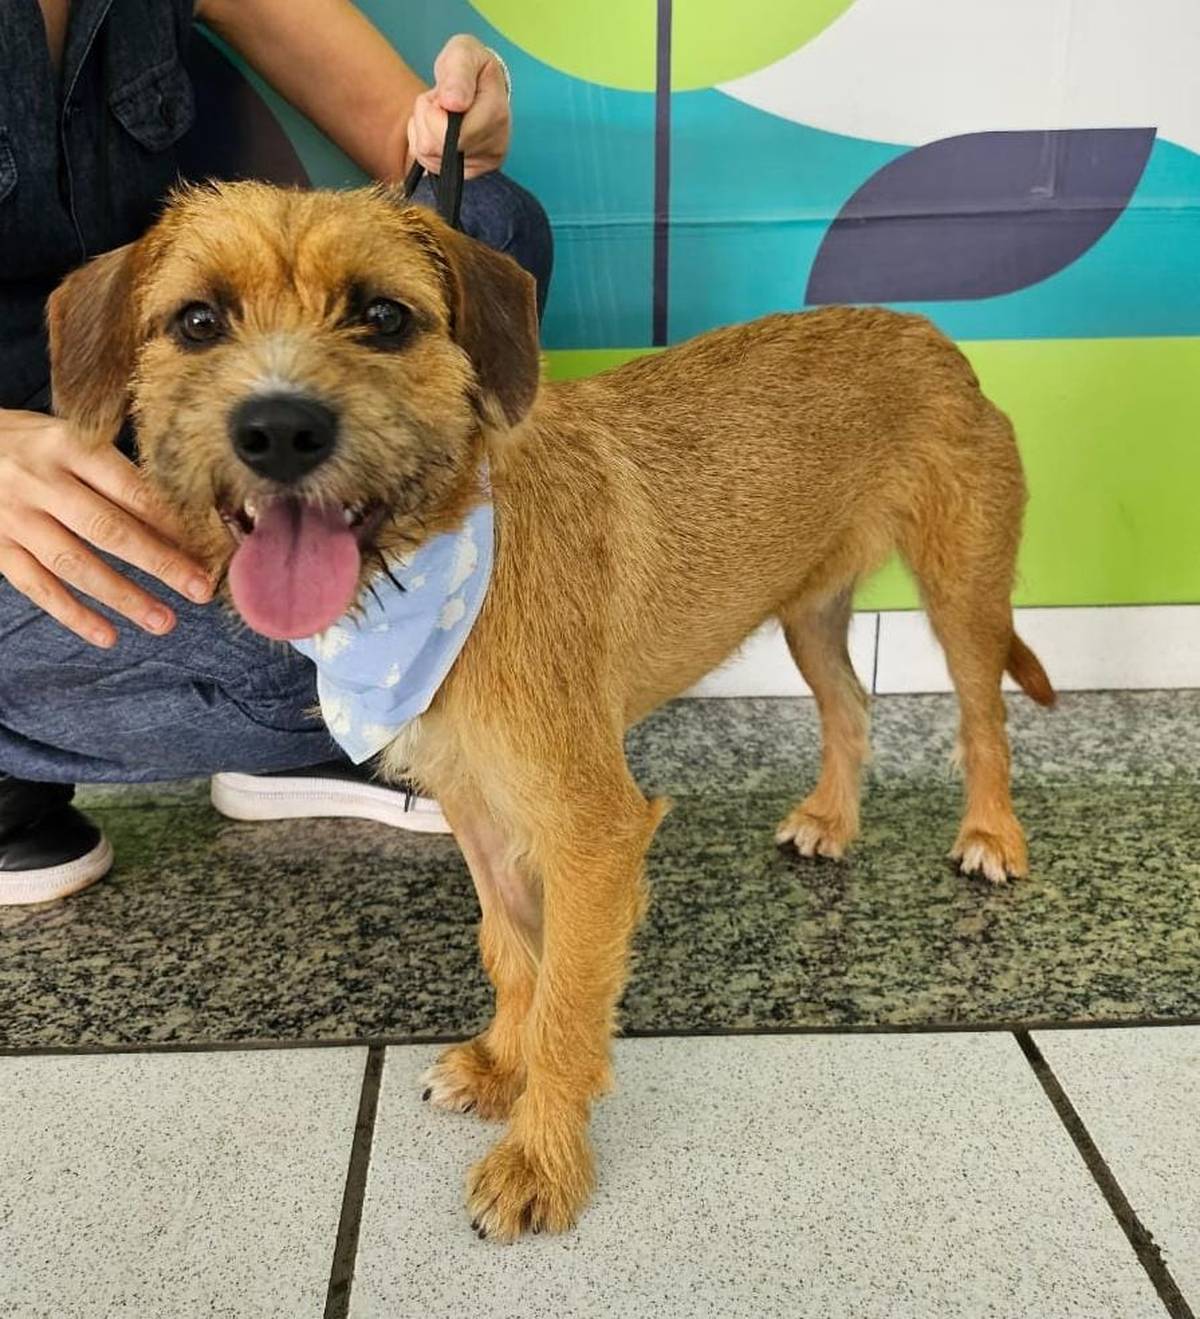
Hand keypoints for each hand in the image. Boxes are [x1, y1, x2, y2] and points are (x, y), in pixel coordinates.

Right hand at [0, 411, 212, 647]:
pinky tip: (107, 636)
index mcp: (70, 447)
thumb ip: (116, 473)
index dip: (173, 522)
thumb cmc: (29, 443)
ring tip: (164, 622)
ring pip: (76, 564)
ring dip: (124, 597)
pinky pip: (38, 587)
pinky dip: (73, 615)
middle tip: (200, 591)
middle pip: (109, 529)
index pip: (131, 490)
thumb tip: (184, 519)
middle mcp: (42, 482)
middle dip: (161, 564)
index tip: (209, 548)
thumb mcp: (71, 438)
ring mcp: (16, 517)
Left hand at [408, 33, 510, 179]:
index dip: (433, 113)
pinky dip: (426, 143)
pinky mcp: (469, 174)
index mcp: (497, 115)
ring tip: (441, 113)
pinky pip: (430, 165)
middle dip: (426, 119)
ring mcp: (483, 164)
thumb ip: (457, 75)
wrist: (480, 85)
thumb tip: (453, 104)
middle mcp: (496, 146)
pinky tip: (439, 129)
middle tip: (439, 101)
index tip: (439, 95)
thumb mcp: (463, 53)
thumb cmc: (470, 65)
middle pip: (436, 148)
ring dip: (424, 130)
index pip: (453, 135)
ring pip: (429, 157)